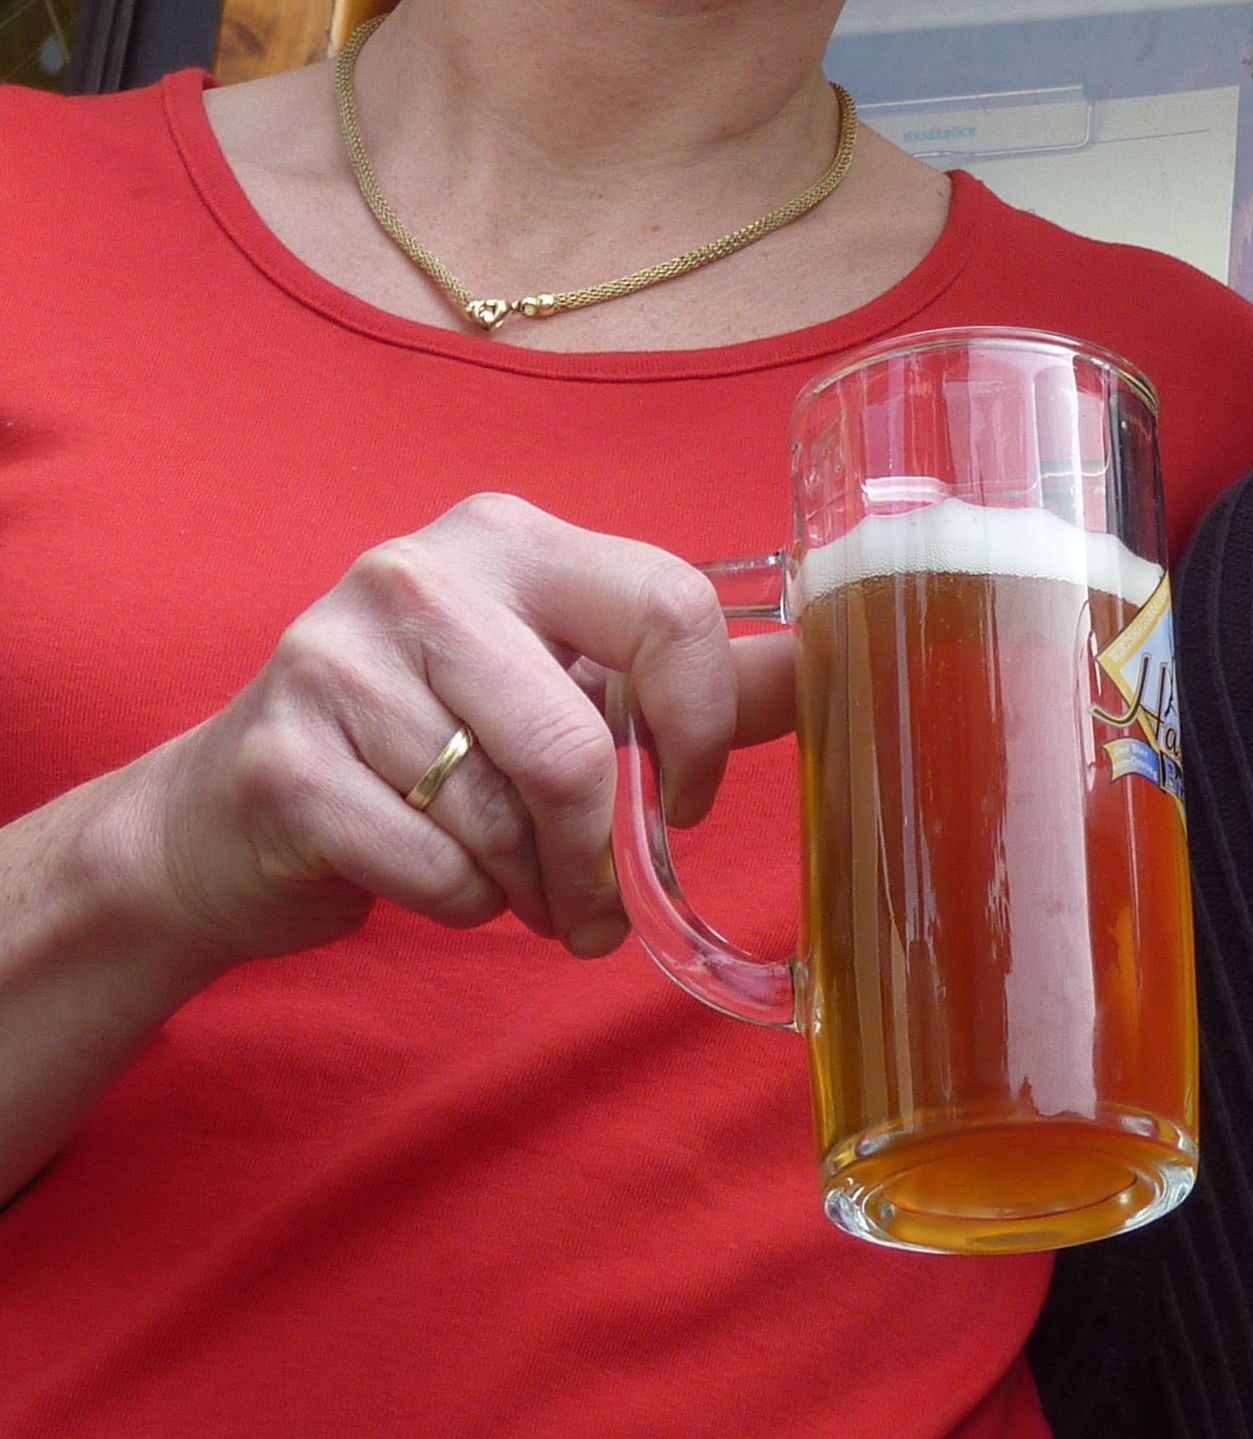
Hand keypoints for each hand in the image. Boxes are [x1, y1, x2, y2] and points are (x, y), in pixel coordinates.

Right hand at [117, 493, 791, 975]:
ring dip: (525, 884)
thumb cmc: (427, 742)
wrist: (226, 817)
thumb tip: (840, 659)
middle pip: (577, 742)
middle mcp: (418, 571)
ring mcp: (335, 658)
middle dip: (595, 850)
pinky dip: (457, 903)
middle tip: (589, 899)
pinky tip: (428, 877)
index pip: (667, 606)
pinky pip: (433, 870)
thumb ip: (691, 674)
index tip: (685, 795)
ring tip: (502, 879)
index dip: (700, 727)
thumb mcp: (558, 679)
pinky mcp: (283, 761)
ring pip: (503, 818)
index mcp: (509, 535)